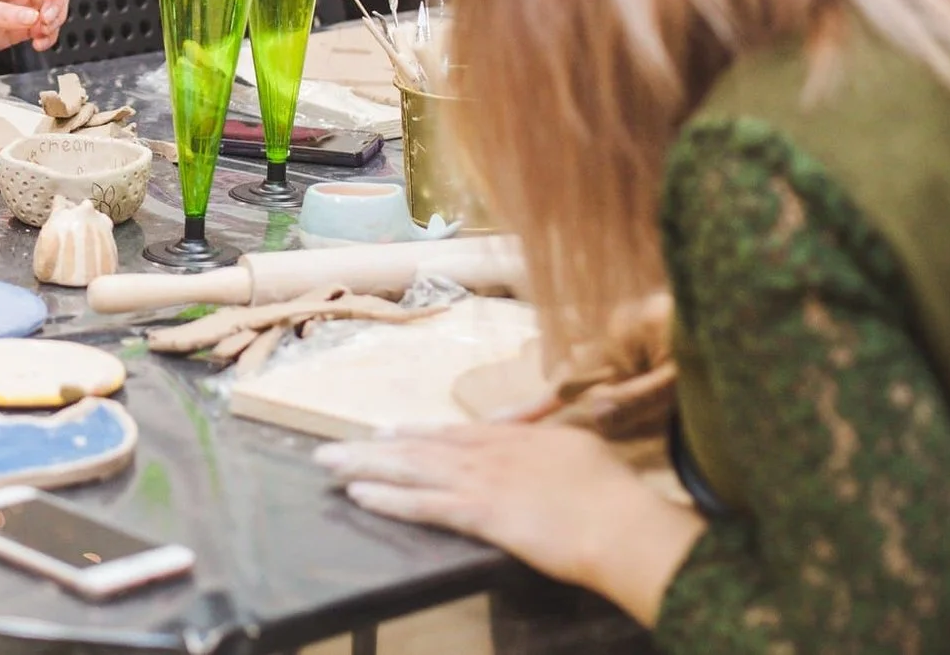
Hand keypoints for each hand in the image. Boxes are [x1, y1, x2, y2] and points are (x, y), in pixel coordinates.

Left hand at [0, 0, 68, 65]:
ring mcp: (16, 8)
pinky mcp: (15, 29)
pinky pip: (42, 29)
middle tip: (45, 20)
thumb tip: (34, 19)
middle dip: (57, 2)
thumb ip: (3, 13)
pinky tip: (39, 43)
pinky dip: (48, 36)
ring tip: (41, 34)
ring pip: (52, 8)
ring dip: (55, 21)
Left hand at [316, 424, 702, 622]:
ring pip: (412, 469)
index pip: (454, 432)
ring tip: (329, 464)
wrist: (619, 522)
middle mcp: (490, 451)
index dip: (415, 433)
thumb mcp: (580, 446)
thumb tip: (546, 427)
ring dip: (366, 465)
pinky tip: (360, 495)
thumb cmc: (610, 491)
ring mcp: (482, 480)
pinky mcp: (480, 513)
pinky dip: (389, 499)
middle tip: (332, 446)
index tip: (386, 430)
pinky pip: (424, 504)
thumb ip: (551, 434)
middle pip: (421, 446)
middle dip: (374, 446)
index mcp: (514, 436)